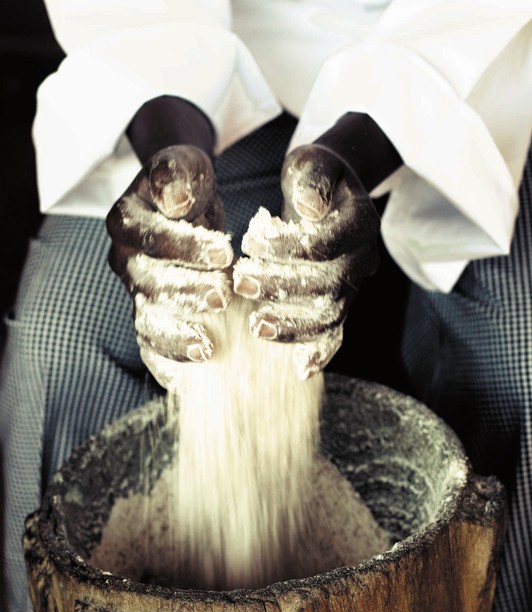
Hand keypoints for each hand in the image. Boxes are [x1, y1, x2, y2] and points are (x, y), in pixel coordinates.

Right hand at [106, 144, 232, 388]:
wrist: (184, 203)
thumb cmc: (188, 183)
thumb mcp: (186, 165)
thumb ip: (177, 174)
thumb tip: (175, 198)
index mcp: (125, 221)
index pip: (149, 237)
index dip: (184, 246)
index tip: (224, 251)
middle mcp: (124, 260)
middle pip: (148, 284)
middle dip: (186, 293)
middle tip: (224, 297)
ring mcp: (136, 293)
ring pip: (147, 321)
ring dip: (175, 337)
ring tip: (208, 349)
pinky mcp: (151, 316)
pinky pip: (152, 346)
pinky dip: (167, 364)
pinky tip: (190, 382)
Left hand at [234, 143, 380, 378]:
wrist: (330, 195)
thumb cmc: (314, 177)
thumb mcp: (311, 162)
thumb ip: (310, 177)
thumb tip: (309, 207)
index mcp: (361, 222)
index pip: (325, 244)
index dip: (287, 247)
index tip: (250, 243)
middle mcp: (364, 259)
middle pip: (328, 285)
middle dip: (283, 288)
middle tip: (242, 283)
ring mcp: (354, 287)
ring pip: (331, 316)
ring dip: (294, 326)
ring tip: (256, 327)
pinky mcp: (340, 306)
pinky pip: (335, 335)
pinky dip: (320, 353)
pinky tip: (299, 370)